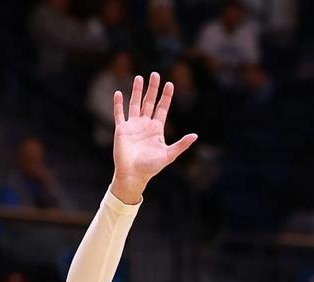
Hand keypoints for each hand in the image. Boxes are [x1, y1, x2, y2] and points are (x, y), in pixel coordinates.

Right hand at [109, 73, 198, 204]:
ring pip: (135, 104)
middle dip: (152, 88)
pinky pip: (119, 114)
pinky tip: (118, 93)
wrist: (134, 175)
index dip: (166, 96)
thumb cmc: (151, 167)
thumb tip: (195, 135)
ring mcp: (133, 125)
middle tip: (155, 74)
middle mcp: (145, 124)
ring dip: (137, 91)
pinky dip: (118, 104)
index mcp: (157, 129)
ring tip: (139, 77)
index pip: (162, 108)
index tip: (169, 84)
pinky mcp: (121, 129)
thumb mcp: (169, 155)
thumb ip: (181, 144)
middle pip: (149, 102)